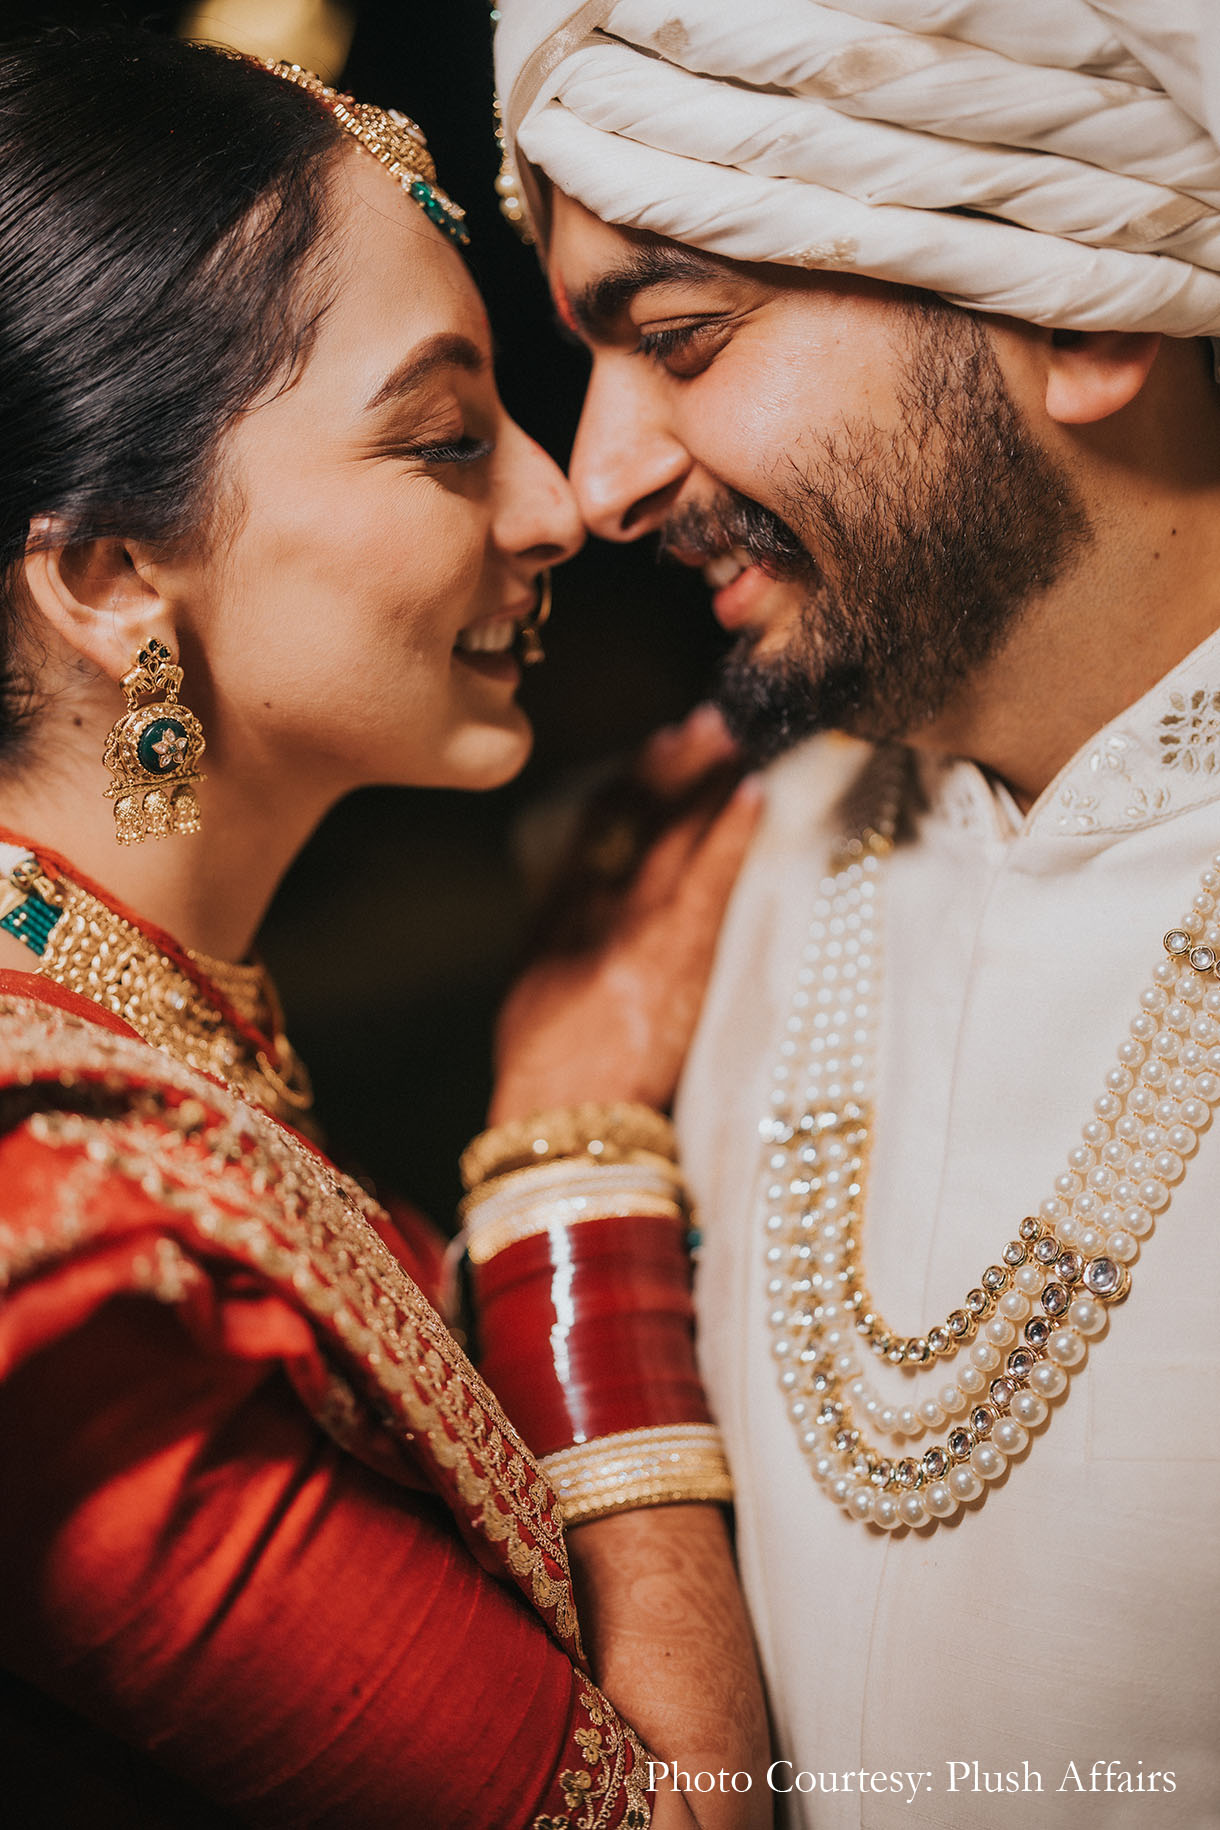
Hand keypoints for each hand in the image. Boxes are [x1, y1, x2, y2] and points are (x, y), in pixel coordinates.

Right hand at [490, 706, 762, 1122]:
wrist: (559, 1128)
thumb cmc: (547, 1081)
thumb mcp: (532, 1001)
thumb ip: (559, 948)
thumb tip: (578, 916)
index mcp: (557, 919)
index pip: (597, 832)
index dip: (632, 783)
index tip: (661, 747)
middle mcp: (591, 912)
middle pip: (635, 819)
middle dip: (673, 765)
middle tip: (709, 720)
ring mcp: (631, 931)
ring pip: (671, 837)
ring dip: (705, 780)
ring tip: (737, 736)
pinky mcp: (668, 960)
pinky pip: (705, 883)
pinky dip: (727, 836)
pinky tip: (752, 796)